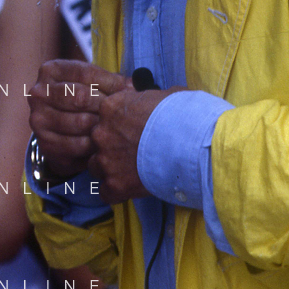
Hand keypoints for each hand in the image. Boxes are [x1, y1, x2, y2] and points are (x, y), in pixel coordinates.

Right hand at [28, 60, 131, 180]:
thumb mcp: (94, 83)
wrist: (63, 130)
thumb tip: (134, 85)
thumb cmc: (84, 100)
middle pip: (81, 97)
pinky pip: (78, 146)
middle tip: (125, 112)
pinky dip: (96, 146)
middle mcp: (39, 93)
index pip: (85, 73)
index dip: (111, 82)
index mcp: (51, 70)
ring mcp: (39, 119)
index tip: (129, 90)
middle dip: (107, 105)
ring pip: (81, 122)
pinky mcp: (46, 144)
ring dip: (104, 126)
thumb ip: (112, 82)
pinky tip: (107, 143)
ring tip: (119, 127)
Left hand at [88, 85, 181, 203]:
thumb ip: (148, 101)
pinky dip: (117, 192)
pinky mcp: (114, 185)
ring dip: (110, 169)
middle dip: (112, 146)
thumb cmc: (184, 116)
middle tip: (133, 151)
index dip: (119, 125)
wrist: (192, 144)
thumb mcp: (165, 95)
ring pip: (96, 166)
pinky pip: (105, 192)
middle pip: (97, 141)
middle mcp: (101, 132)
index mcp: (111, 107)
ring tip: (132, 171)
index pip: (104, 116)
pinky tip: (132, 187)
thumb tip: (154, 103)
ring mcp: (106, 160)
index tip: (132, 130)